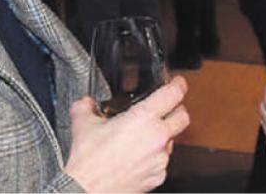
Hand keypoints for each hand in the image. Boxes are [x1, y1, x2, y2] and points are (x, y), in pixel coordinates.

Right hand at [63, 75, 190, 191]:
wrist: (86, 191)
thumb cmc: (88, 162)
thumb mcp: (83, 124)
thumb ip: (86, 106)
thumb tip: (87, 104)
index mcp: (144, 118)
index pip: (174, 93)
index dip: (178, 84)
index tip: (177, 83)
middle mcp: (157, 137)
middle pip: (183, 117)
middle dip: (177, 109)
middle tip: (168, 107)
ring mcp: (160, 159)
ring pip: (172, 140)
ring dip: (163, 136)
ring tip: (144, 137)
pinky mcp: (158, 176)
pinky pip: (163, 161)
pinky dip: (155, 156)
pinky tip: (139, 156)